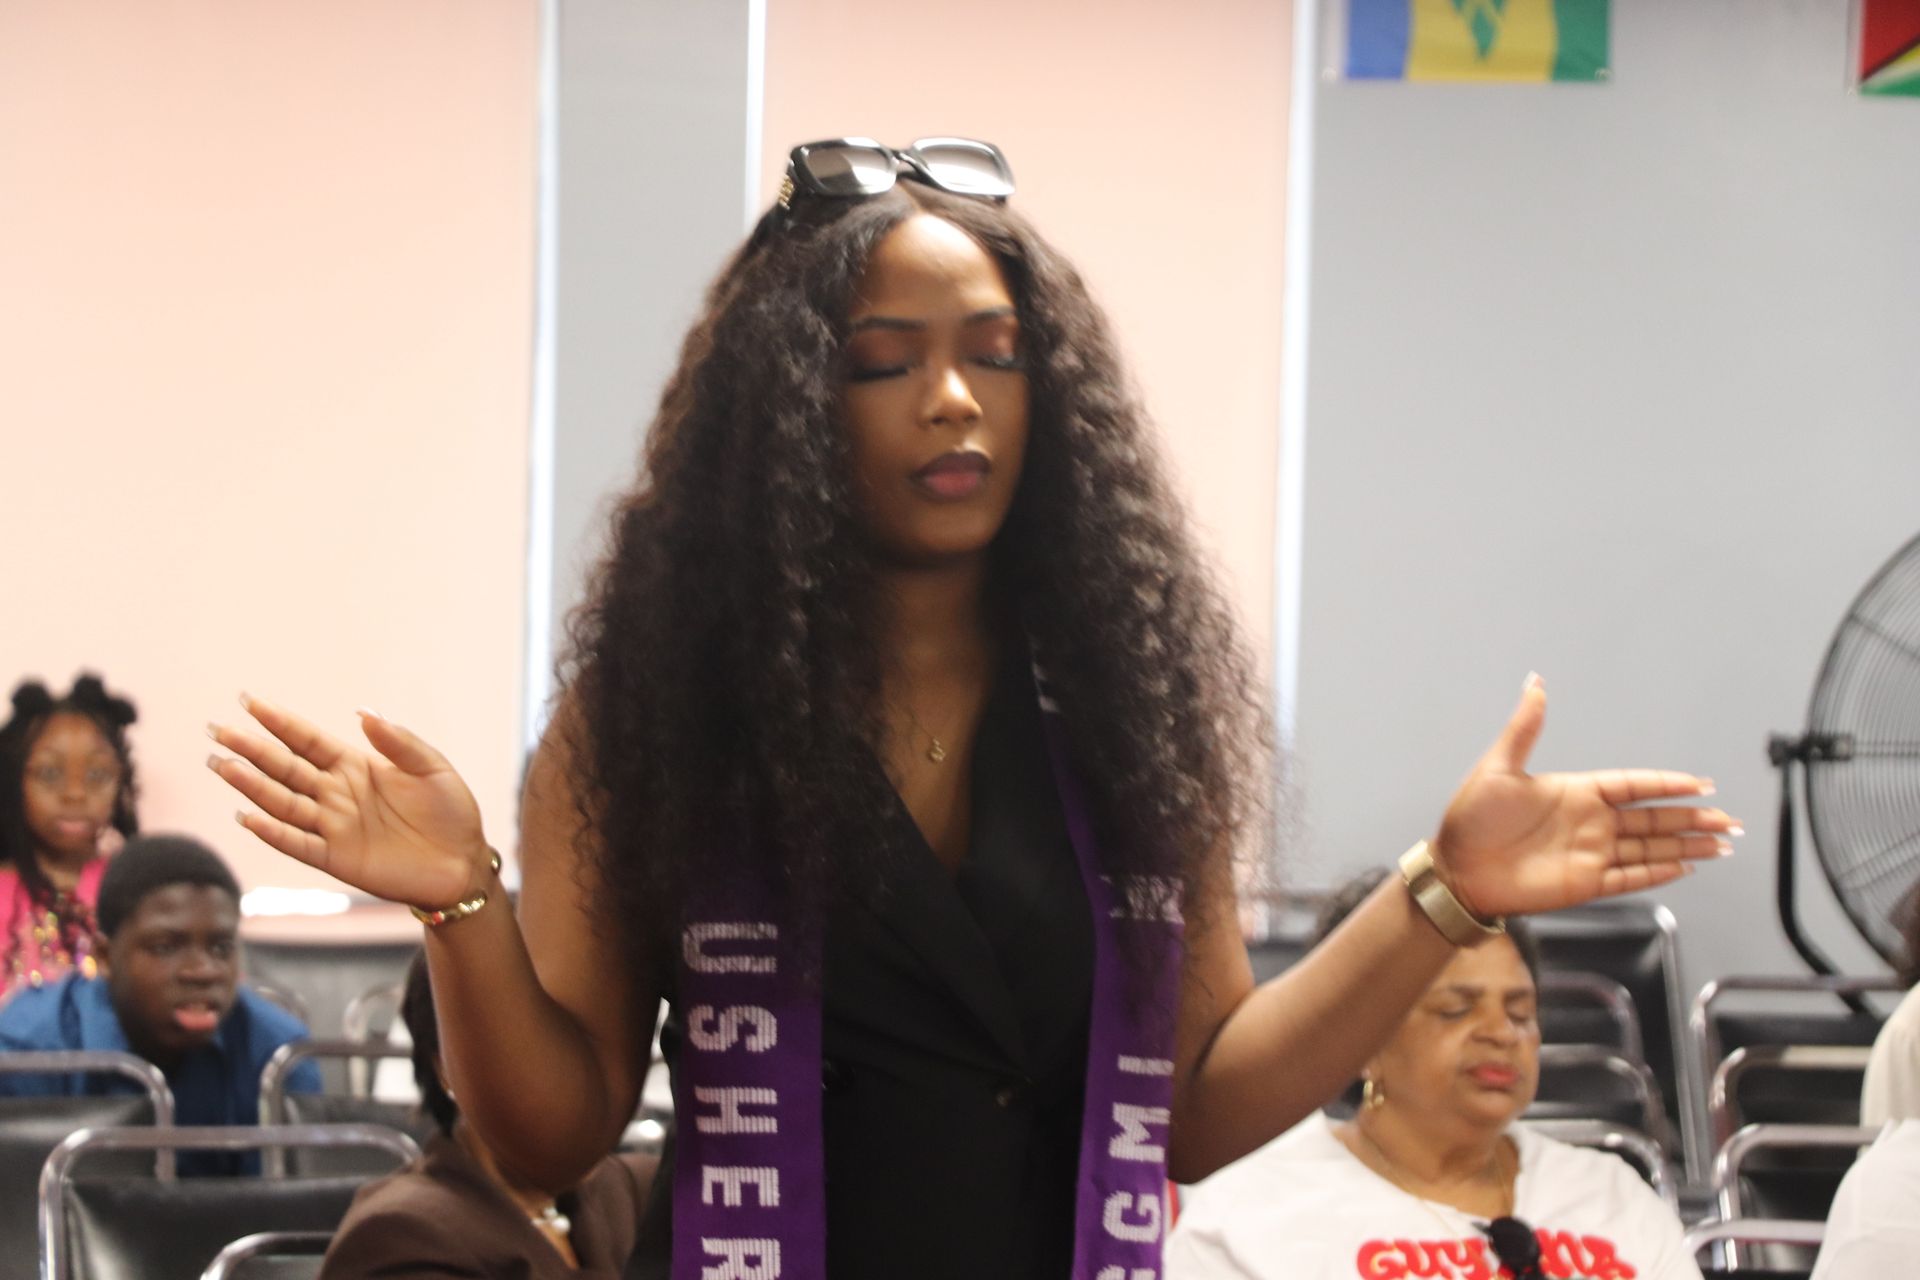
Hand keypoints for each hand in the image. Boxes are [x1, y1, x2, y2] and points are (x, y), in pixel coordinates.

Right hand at [207, 695, 488, 909]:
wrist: (462, 862)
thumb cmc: (450, 811)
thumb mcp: (431, 768)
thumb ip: (399, 742)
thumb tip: (364, 712)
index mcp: (355, 766)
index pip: (308, 740)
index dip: (279, 722)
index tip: (249, 701)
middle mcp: (336, 793)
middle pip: (285, 767)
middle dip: (252, 749)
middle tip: (218, 730)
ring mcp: (333, 826)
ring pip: (283, 802)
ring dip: (251, 785)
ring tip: (222, 764)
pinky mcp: (336, 858)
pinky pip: (297, 843)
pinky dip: (273, 831)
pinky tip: (248, 816)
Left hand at [1433, 674, 1738, 918]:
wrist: (1456, 869)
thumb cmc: (1470, 820)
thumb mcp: (1498, 766)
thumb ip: (1525, 727)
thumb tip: (1535, 684)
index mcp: (1575, 792)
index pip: (1633, 785)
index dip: (1666, 784)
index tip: (1700, 784)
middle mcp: (1589, 822)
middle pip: (1653, 818)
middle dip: (1692, 818)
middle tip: (1729, 818)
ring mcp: (1590, 853)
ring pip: (1650, 848)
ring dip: (1687, 845)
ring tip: (1723, 842)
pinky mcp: (1585, 883)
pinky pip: (1630, 876)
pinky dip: (1658, 872)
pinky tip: (1685, 866)